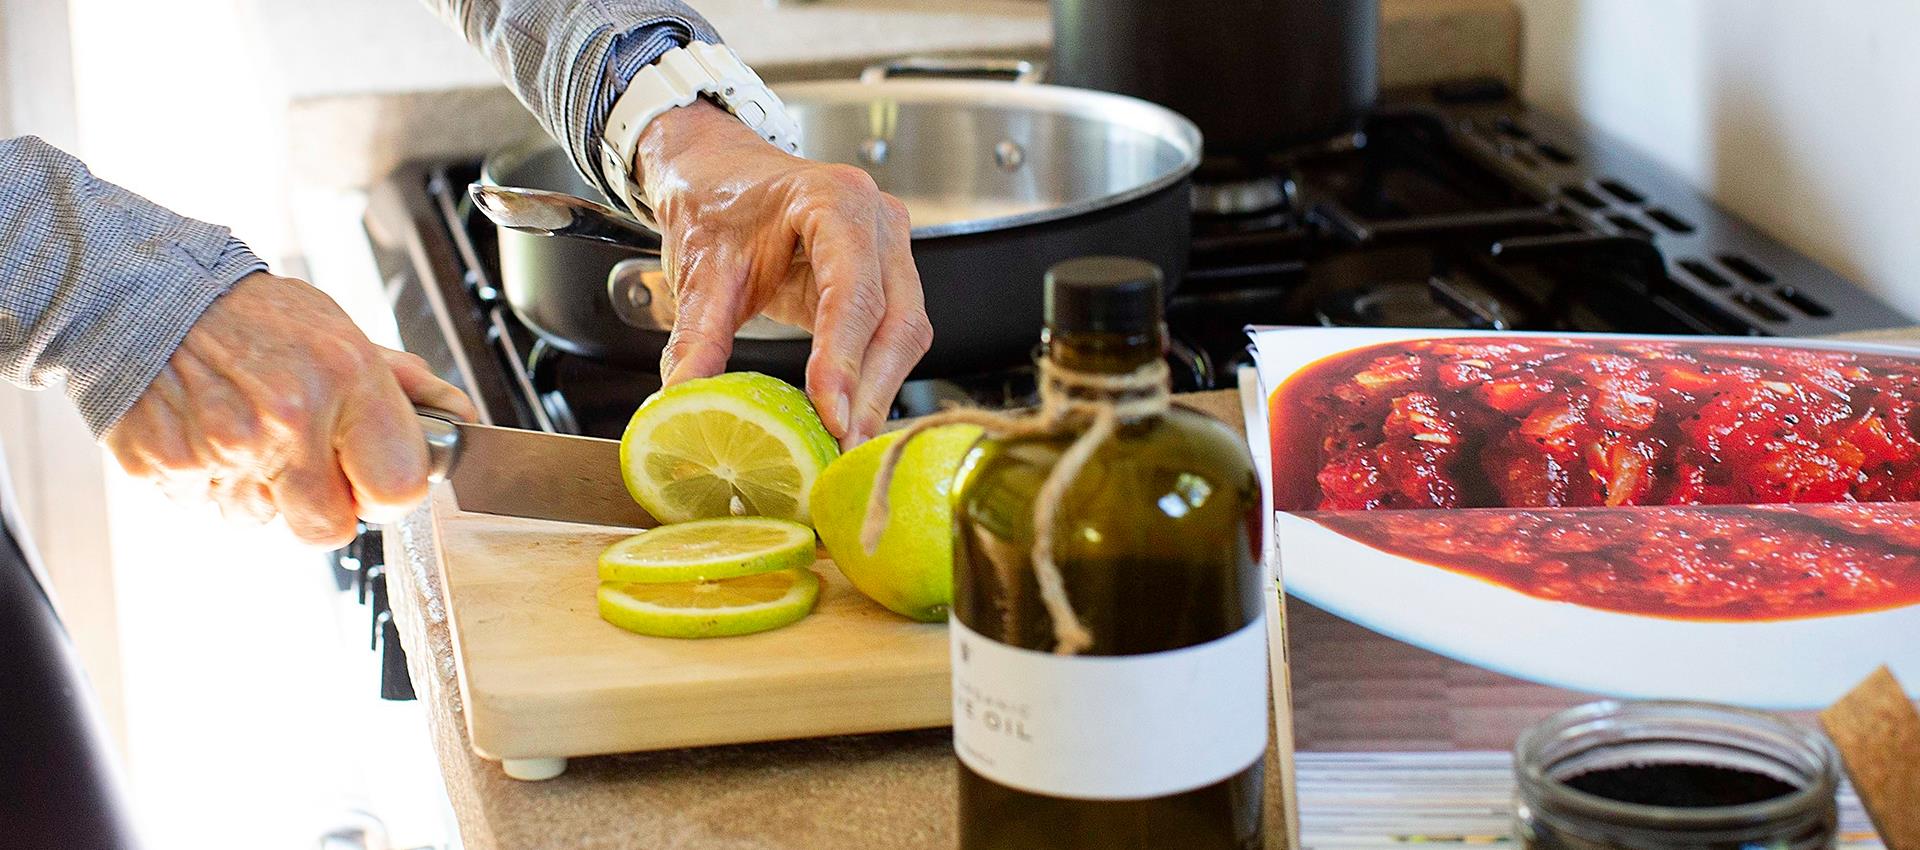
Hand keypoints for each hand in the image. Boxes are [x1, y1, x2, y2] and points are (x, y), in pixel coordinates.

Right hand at [103, 272, 476, 547]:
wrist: (150, 292)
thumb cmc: (255, 316)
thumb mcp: (343, 332)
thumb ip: (404, 384)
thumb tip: (458, 416)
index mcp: (343, 381)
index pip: (398, 490)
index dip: (389, 494)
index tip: (376, 480)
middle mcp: (286, 421)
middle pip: (330, 529)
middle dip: (327, 506)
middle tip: (312, 466)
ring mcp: (223, 450)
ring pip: (264, 520)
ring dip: (265, 493)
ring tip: (251, 435)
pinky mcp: (167, 468)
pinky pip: (209, 506)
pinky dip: (216, 482)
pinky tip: (213, 435)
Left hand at [636, 100, 930, 447]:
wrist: (721, 172)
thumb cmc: (717, 203)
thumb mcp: (700, 270)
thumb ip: (696, 336)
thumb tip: (685, 400)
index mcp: (835, 200)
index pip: (853, 289)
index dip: (844, 357)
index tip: (830, 414)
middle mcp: (879, 220)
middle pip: (896, 318)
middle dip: (871, 389)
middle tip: (843, 449)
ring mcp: (892, 248)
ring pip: (906, 332)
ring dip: (879, 391)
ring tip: (846, 444)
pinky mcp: (890, 277)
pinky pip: (895, 335)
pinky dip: (875, 378)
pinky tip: (849, 416)